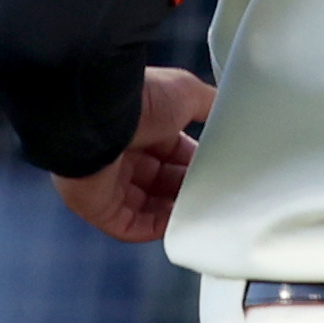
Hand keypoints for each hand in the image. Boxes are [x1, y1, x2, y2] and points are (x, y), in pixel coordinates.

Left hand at [49, 67, 210, 243]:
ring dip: (176, 214)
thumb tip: (227, 113)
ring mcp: (107, 182)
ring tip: (201, 214)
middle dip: (190, 192)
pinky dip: (155, 230)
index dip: (199, 168)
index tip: (221, 175)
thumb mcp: (187, 92)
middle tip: (214, 196)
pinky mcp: (95, 206)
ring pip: (148, 209)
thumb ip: (208, 105)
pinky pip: (129, 227)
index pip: (174, 157)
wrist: (100, 114)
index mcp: (141, 128)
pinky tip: (177, 225)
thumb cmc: (137, 100)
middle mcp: (121, 155)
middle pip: (163, 186)